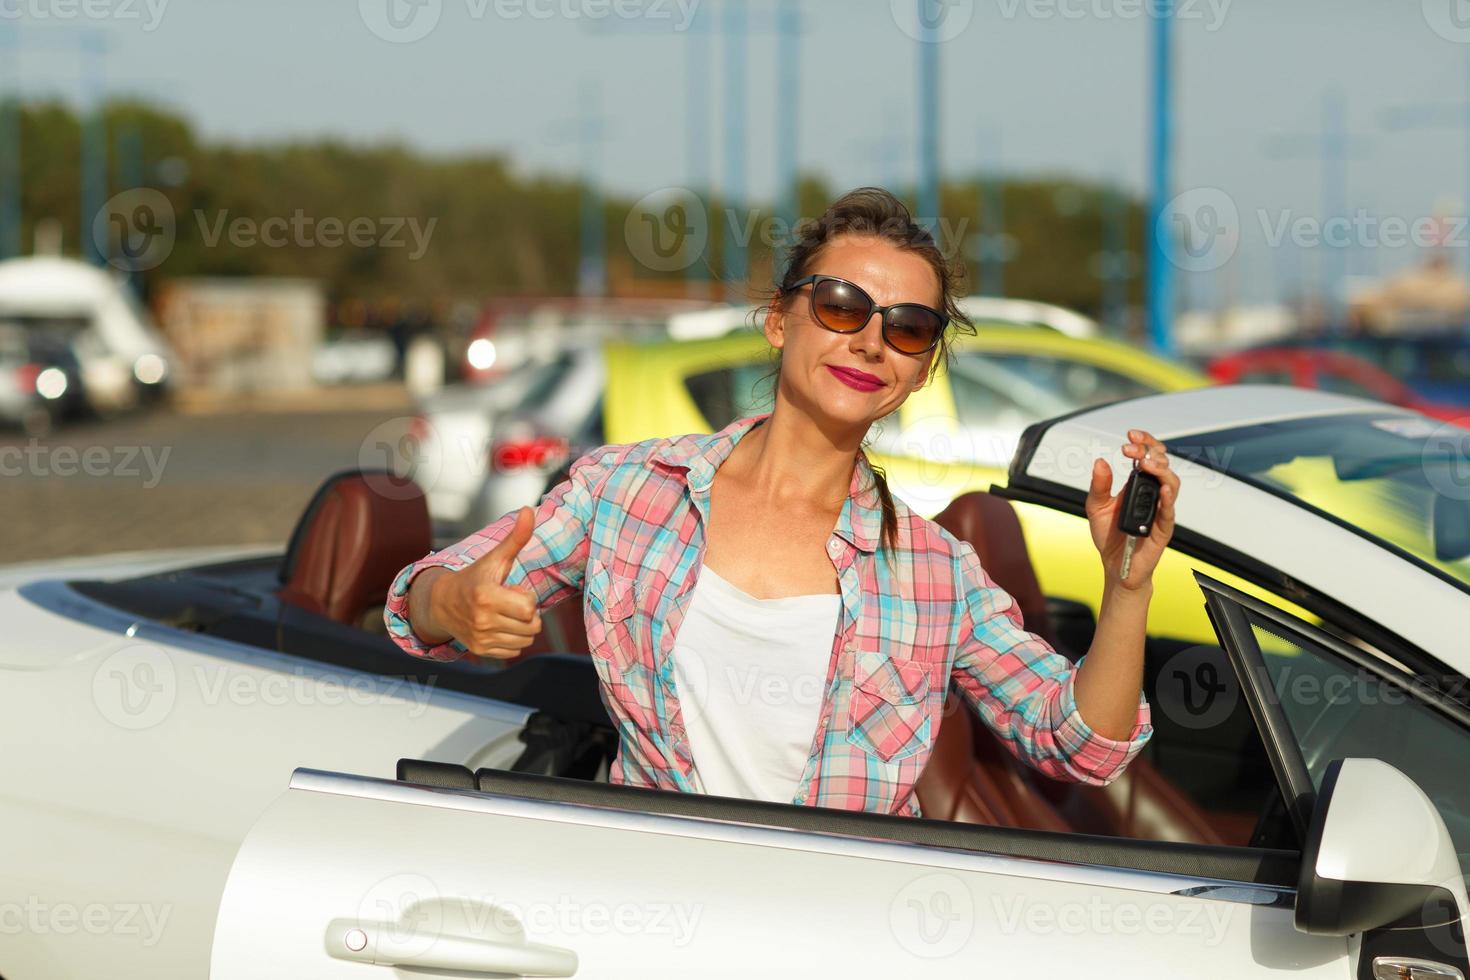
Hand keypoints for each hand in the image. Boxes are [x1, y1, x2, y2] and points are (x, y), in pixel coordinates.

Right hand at [428, 506, 543, 657]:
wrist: (442, 603)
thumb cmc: (475, 577)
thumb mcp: (495, 558)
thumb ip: (515, 537)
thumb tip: (528, 510)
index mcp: (486, 595)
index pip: (529, 607)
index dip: (526, 597)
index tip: (511, 589)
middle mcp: (482, 619)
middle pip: (532, 626)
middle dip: (527, 613)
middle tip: (509, 602)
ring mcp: (481, 637)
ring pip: (527, 639)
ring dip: (522, 626)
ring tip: (505, 613)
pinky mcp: (481, 650)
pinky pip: (516, 650)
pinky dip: (513, 639)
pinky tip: (499, 626)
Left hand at [1084, 429, 1179, 590]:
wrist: (1116, 565)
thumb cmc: (1110, 537)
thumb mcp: (1096, 507)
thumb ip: (1099, 486)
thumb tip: (1100, 462)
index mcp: (1138, 485)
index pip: (1148, 456)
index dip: (1143, 442)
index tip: (1130, 435)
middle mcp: (1152, 494)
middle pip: (1162, 464)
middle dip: (1149, 450)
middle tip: (1132, 448)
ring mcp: (1160, 510)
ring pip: (1172, 483)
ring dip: (1161, 470)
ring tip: (1146, 463)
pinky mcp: (1163, 528)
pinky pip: (1170, 511)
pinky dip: (1168, 498)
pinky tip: (1163, 489)